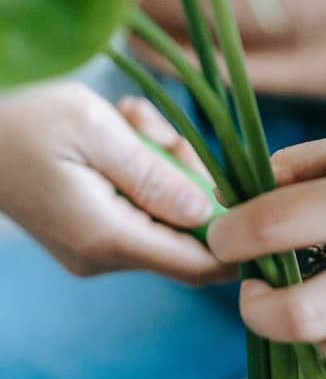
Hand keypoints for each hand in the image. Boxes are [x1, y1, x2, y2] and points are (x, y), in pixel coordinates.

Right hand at [0, 83, 231, 283]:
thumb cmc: (19, 112)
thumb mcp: (95, 130)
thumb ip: (157, 176)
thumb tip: (211, 214)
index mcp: (106, 238)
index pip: (197, 266)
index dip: (235, 240)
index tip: (249, 193)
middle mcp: (101, 257)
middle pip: (185, 237)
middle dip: (189, 181)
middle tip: (157, 130)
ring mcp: (93, 249)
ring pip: (164, 216)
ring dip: (161, 165)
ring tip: (127, 121)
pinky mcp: (87, 233)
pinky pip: (137, 208)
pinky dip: (139, 169)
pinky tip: (116, 133)